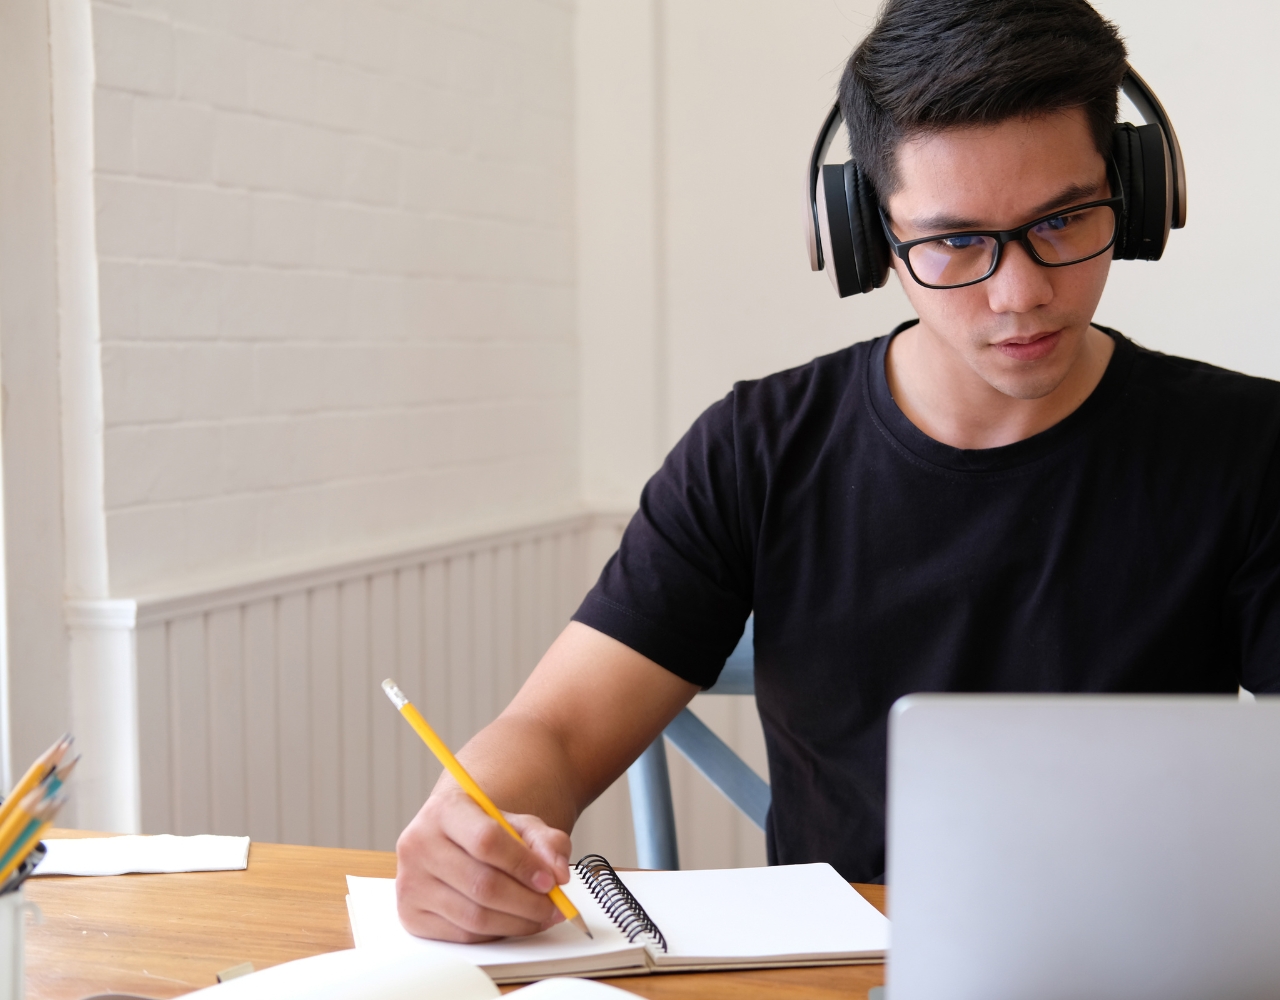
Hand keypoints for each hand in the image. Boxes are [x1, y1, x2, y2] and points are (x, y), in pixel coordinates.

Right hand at [395, 781, 572, 941]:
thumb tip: (559, 873)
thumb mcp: (520, 824)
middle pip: (482, 884)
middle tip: (554, 907)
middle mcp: (419, 844)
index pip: (487, 840)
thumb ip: (547, 842)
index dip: (523, 865)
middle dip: (528, 902)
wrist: (453, 840)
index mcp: (444, 810)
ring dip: (517, 923)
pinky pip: (462, 935)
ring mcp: (410, 882)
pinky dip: (495, 933)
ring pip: (474, 916)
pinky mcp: (411, 915)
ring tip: (540, 916)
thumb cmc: (486, 831)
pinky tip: (512, 922)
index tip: (551, 881)